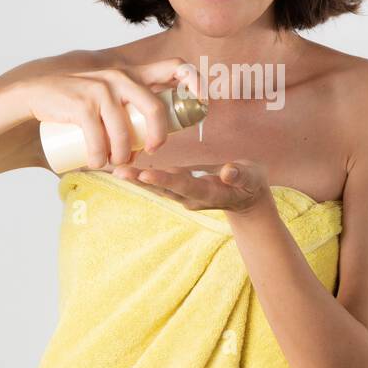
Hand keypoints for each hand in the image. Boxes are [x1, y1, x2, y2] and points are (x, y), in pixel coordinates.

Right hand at [18, 57, 202, 167]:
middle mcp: (121, 77)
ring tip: (114, 163)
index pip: (175, 67)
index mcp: (133, 74)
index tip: (203, 104)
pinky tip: (96, 163)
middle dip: (160, 134)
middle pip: (156, 106)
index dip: (195, 83)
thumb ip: (127, 108)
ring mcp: (101, 88)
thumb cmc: (77, 102)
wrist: (34, 93)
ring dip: (122, 155)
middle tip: (153, 150)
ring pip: (125, 131)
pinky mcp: (82, 103)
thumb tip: (151, 144)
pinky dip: (99, 156)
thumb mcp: (108, 97)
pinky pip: (98, 138)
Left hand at [110, 159, 272, 215]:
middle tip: (119, 172)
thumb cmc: (251, 184)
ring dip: (136, 179)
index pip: (184, 185)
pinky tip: (123, 168)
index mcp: (208, 192)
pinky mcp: (179, 188)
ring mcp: (183, 194)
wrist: (247, 199)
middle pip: (163, 189)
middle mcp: (191, 197)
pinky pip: (156, 183)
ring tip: (115, 170)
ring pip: (156, 187)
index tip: (146, 174)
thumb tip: (228, 171)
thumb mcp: (252, 179)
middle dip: (141, 181)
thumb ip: (240, 176)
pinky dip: (140, 177)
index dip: (165, 180)